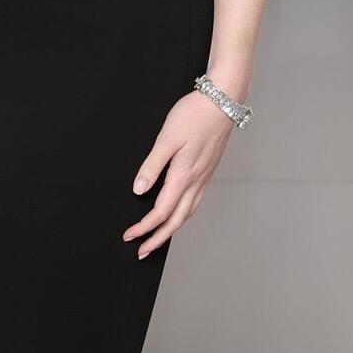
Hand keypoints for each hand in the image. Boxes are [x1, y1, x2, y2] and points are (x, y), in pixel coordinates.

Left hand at [122, 90, 234, 257]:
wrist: (222, 101)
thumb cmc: (194, 115)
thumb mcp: (166, 139)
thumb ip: (152, 166)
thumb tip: (139, 191)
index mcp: (184, 176)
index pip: (161, 212)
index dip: (144, 228)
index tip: (129, 237)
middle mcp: (196, 182)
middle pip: (177, 220)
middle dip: (158, 238)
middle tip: (143, 251)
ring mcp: (204, 177)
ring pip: (188, 213)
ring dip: (172, 229)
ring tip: (158, 238)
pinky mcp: (207, 171)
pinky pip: (195, 202)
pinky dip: (183, 214)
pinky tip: (177, 212)